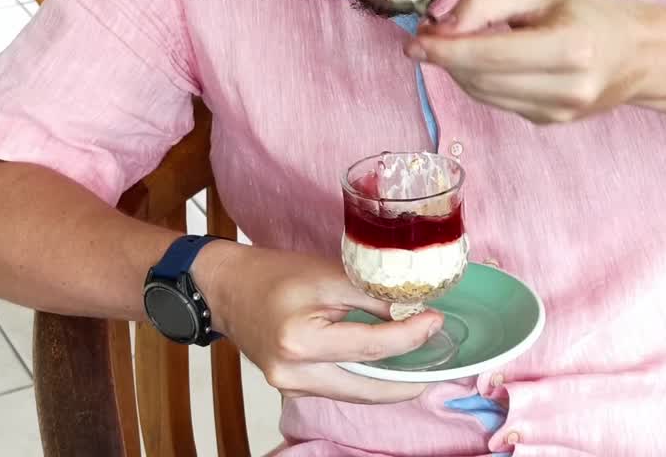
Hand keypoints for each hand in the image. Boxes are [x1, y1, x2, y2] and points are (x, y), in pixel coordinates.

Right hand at [195, 242, 443, 403]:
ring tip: (419, 362)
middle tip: (438, 361)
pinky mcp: (293, 388)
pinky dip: (365, 377)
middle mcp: (295, 375)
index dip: (410, 336)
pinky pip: (340, 387)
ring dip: (389, 381)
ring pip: (355, 392)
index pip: (371, 347)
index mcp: (301, 342)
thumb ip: (372, 295)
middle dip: (406, 378)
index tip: (435, 321)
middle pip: (367, 386)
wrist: (227, 288)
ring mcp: (292, 387)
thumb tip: (414, 311)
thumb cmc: (274, 274)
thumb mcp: (328, 275)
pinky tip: (386, 364)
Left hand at [406, 0, 657, 123]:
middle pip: (480, 78)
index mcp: (569, 49)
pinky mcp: (548, 122)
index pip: (489, 56)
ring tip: (452, 44)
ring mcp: (556, 112)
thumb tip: (442, 25)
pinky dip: (479, 80)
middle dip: (446, 58)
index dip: (445, 51)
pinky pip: (496, 101)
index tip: (414, 41)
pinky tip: (483, 61)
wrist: (638, 55)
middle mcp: (565, 88)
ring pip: (482, 94)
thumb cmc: (590, 15)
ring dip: (458, 70)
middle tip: (427, 35)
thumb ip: (488, 4)